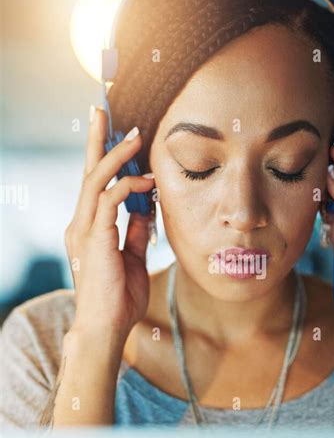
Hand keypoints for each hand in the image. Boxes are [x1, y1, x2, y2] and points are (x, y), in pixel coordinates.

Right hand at [64, 106, 155, 341]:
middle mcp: (81, 223)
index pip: (95, 183)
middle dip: (96, 139)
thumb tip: (148, 207)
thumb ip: (138, 231)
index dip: (104, 156)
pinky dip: (128, 186)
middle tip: (103, 109)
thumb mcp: (134, 257)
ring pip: (96, 179)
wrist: (107, 327)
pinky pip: (108, 200)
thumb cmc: (119, 298)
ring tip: (136, 136)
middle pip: (88, 171)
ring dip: (117, 155)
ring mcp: (83, 230)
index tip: (116, 133)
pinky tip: (148, 183)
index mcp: (89, 227)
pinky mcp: (93, 237)